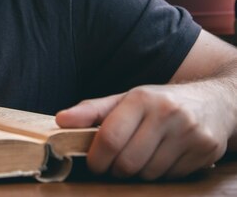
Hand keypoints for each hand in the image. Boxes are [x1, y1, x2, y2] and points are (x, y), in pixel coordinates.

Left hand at [56, 84, 228, 179]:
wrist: (215, 101)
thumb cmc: (159, 102)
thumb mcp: (124, 99)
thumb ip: (92, 111)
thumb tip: (60, 120)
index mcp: (142, 98)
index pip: (110, 138)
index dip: (97, 158)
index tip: (93, 163)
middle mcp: (168, 113)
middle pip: (128, 162)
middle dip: (116, 169)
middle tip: (116, 163)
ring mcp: (190, 132)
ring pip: (149, 173)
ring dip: (139, 172)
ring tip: (141, 155)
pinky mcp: (207, 149)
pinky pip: (171, 177)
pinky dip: (161, 173)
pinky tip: (163, 157)